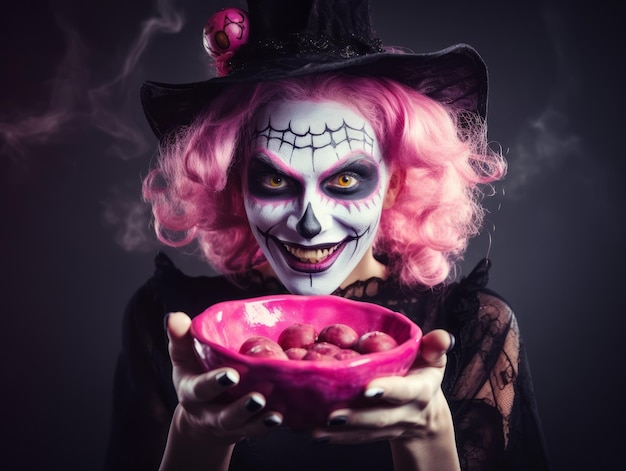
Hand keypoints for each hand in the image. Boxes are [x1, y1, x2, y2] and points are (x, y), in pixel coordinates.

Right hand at [166, 312, 282, 444]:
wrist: (199, 416)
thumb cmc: (194, 374)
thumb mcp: (183, 358)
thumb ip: (180, 337)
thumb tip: (174, 317)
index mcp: (192, 392)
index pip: (200, 388)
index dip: (215, 382)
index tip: (232, 375)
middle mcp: (208, 413)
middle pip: (223, 415)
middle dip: (240, 408)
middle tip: (258, 398)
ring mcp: (227, 425)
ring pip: (242, 426)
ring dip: (258, 421)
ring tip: (275, 414)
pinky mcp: (243, 430)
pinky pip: (256, 430)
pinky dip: (267, 425)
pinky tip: (281, 416)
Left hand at [311, 329, 454, 443]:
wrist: (425, 412)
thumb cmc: (423, 374)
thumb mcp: (434, 359)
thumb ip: (435, 346)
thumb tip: (443, 336)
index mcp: (420, 390)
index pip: (405, 391)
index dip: (389, 390)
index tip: (369, 389)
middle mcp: (405, 413)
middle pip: (381, 418)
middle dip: (357, 418)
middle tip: (333, 414)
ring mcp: (389, 427)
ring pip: (365, 433)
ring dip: (341, 433)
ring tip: (317, 429)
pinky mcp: (374, 435)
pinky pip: (355, 439)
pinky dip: (336, 439)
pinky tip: (315, 434)